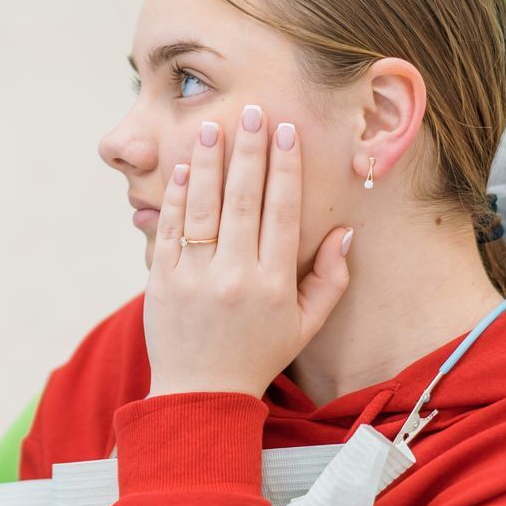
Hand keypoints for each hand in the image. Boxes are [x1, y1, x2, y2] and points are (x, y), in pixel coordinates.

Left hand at [144, 108, 351, 398]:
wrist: (200, 394)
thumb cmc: (259, 354)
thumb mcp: (306, 325)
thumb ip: (330, 279)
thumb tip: (346, 231)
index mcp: (273, 284)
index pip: (281, 212)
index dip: (285, 168)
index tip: (286, 132)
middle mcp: (234, 276)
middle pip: (242, 200)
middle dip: (248, 151)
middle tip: (252, 111)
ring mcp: (193, 278)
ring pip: (202, 209)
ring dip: (209, 163)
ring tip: (212, 126)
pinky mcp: (160, 281)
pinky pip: (168, 230)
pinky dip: (176, 197)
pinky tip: (186, 168)